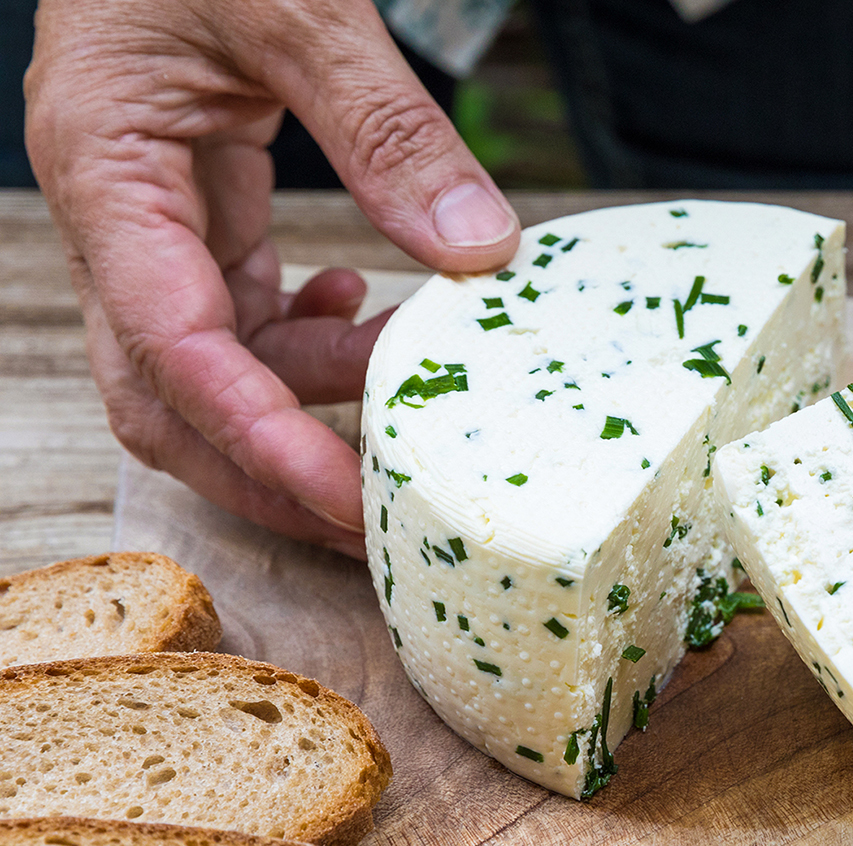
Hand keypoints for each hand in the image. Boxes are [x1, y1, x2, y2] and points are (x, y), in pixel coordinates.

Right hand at [26, 0, 519, 556]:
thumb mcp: (296, 4)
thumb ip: (385, 126)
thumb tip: (475, 248)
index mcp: (108, 170)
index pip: (171, 350)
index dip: (259, 439)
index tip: (348, 498)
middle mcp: (116, 211)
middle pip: (165, 398)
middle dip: (265, 470)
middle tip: (377, 519)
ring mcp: (152, 213)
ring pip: (210, 364)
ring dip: (310, 395)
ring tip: (414, 384)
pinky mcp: (195, 204)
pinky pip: (239, 309)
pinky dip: (309, 336)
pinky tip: (371, 312)